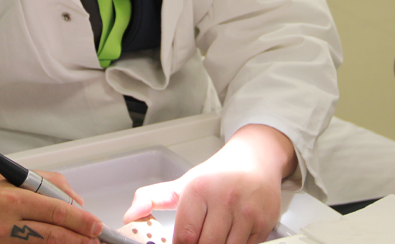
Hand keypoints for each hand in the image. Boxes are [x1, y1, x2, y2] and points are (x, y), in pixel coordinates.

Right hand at [0, 150, 102, 243]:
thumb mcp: (9, 175)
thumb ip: (44, 183)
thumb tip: (72, 200)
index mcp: (12, 198)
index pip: (56, 211)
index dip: (80, 222)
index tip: (96, 226)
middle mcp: (4, 223)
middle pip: (51, 235)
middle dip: (78, 240)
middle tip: (95, 241)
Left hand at [123, 125, 295, 243]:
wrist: (256, 159)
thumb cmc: (218, 175)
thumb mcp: (184, 183)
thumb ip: (153, 198)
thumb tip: (130, 215)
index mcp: (199, 189)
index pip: (186, 236)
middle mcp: (225, 198)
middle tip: (196, 239)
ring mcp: (248, 212)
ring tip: (212, 236)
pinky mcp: (265, 223)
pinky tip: (230, 235)